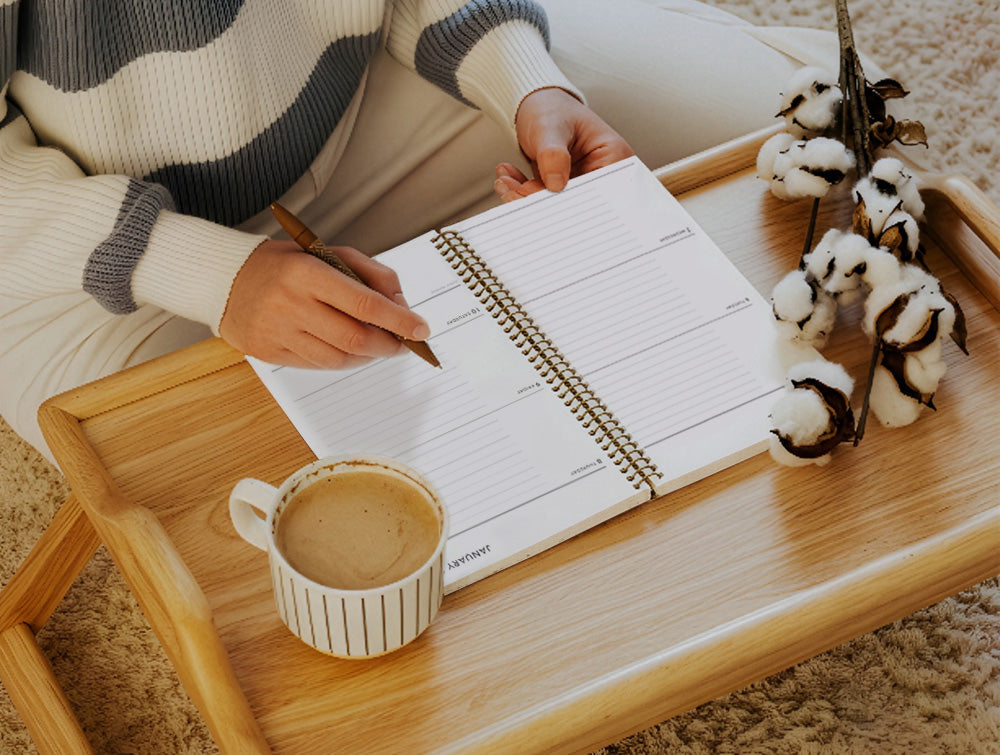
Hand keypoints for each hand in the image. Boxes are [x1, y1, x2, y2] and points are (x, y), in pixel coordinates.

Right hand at [219, 240, 430, 368]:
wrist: (228, 281)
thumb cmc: (286, 265)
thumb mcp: (328, 253)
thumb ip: (370, 274)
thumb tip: (401, 305)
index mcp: (308, 273)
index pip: (364, 303)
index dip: (399, 320)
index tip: (421, 329)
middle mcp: (292, 304)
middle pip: (355, 338)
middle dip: (388, 345)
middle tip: (404, 343)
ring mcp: (279, 331)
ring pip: (339, 358)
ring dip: (368, 356)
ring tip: (378, 345)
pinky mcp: (270, 352)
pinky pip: (318, 365)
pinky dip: (342, 361)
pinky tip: (350, 350)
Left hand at [494, 87, 633, 201]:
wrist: (537, 105)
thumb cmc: (551, 108)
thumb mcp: (551, 126)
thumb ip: (553, 154)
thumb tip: (556, 184)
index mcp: (614, 157)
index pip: (599, 191)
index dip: (569, 200)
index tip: (538, 196)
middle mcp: (602, 174)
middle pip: (576, 204)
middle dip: (540, 201)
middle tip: (515, 190)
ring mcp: (582, 184)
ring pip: (555, 207)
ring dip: (525, 198)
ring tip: (507, 181)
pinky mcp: (563, 191)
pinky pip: (542, 202)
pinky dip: (522, 194)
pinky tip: (509, 178)